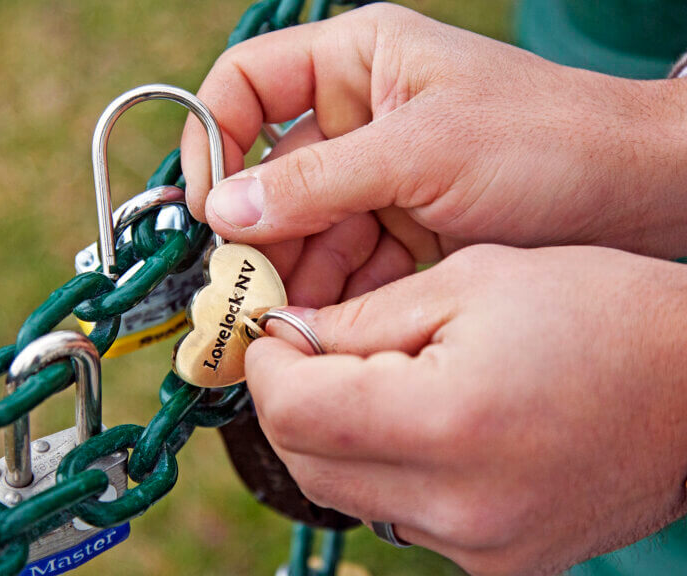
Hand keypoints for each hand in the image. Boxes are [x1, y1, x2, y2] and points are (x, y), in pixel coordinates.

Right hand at [181, 3, 686, 308]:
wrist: (645, 199)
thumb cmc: (548, 143)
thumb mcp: (424, 153)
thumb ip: (318, 183)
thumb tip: (222, 211)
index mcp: (355, 63)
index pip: (245, 86)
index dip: (214, 139)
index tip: (208, 204)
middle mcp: (355, 118)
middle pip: (265, 174)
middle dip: (254, 233)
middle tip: (243, 289)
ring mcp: (375, 180)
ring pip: (299, 230)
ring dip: (290, 276)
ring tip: (285, 321)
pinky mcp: (398, 233)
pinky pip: (341, 266)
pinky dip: (331, 298)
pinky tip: (329, 327)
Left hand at [247, 244, 686, 574]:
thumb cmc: (599, 311)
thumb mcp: (471, 280)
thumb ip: (361, 317)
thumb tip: (288, 335)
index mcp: (448, 422)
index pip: (293, 412)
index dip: (262, 365)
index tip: (268, 331)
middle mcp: (459, 505)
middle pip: (306, 463)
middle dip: (286, 400)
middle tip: (301, 350)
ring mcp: (481, 546)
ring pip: (345, 494)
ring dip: (330, 436)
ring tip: (361, 378)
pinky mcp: (499, 562)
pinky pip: (398, 515)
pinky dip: (382, 468)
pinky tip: (411, 421)